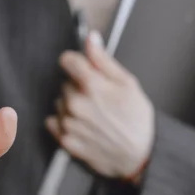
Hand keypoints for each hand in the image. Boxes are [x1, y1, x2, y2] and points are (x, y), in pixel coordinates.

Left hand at [46, 32, 153, 179]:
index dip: (78, 63)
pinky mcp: (65, 141)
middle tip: (99, 99)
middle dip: (78, 87)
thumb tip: (90, 39)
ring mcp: (69, 123)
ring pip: (60, 103)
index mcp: (91, 86)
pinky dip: (65, 122)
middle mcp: (75, 104)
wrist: (141, 155)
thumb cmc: (138, 120)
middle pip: (65, 83)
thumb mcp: (128, 83)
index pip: (67, 60)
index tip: (85, 69)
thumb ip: (103, 60)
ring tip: (94, 115)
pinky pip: (54, 122)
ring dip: (72, 105)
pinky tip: (84, 126)